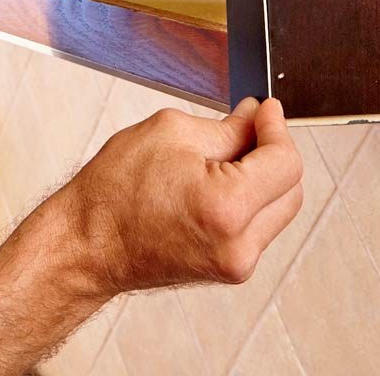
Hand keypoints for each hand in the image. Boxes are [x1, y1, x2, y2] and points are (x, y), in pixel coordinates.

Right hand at [55, 97, 303, 294]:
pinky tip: (215, 182)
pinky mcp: (230, 270)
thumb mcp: (168, 134)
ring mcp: (238, 263)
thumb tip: (256, 119)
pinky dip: (248, 199)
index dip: (277, 128)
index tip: (266, 109)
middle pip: (290, 188)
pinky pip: (258, 226)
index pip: (284, 163)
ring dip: (262, 176)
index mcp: (226, 207)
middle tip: (246, 125)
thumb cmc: (114, 191)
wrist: (89, 243)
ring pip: (278, 208)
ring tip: (223, 155)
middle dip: (273, 151)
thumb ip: (225, 127)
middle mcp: (240, 244)